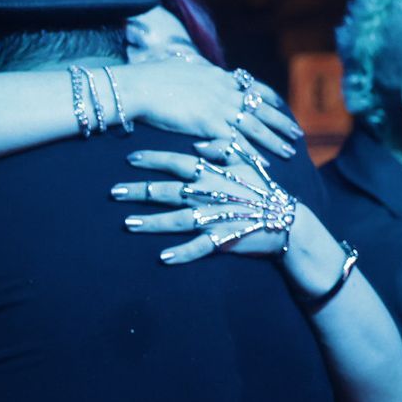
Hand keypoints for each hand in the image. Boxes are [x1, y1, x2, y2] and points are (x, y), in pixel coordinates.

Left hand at [111, 137, 297, 263]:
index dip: (154, 160)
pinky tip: (163, 258)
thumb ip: (223, 148)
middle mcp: (210, 195)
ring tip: (127, 224)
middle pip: (168, 192)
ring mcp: (215, 218)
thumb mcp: (247, 161)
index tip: (129, 158)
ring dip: (151, 223)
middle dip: (139, 192)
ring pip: (177, 219)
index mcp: (214, 174)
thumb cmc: (262, 189)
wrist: (287, 221)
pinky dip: (183, 254)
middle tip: (114, 192)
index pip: (178, 163)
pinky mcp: (223, 240)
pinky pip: (200, 248)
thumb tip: (197, 144)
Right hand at [119, 62, 302, 159]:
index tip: (279, 106)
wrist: (137, 87)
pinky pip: (238, 142)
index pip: (252, 87)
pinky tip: (264, 163)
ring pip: (255, 126)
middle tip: (296, 133)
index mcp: (218, 75)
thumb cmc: (149, 76)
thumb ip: (187, 65)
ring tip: (288, 151)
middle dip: (280, 121)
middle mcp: (224, 90)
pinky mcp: (209, 124)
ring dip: (273, 140)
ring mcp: (219, 107)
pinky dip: (252, 154)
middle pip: (261, 107)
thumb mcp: (174, 64)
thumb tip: (185, 59)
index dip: (267, 99)